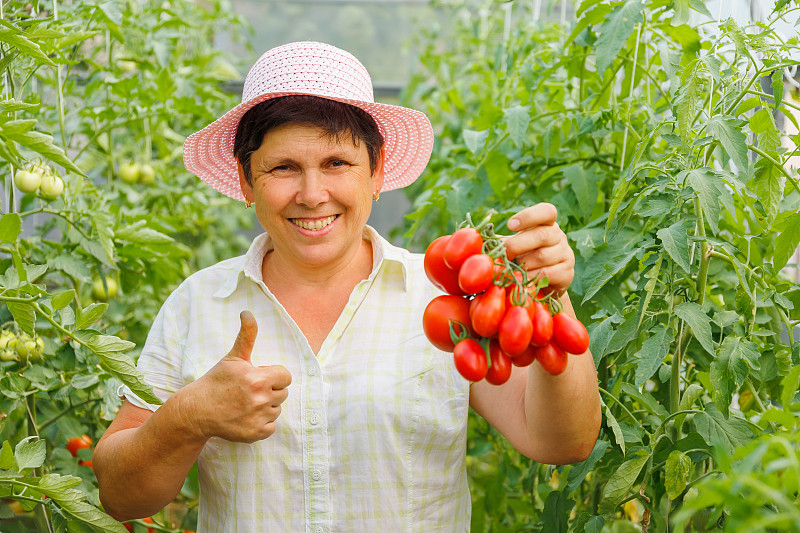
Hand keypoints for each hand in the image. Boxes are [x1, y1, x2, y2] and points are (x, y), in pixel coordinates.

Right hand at [188, 311, 291, 442]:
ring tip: (246, 403)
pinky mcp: (255, 434)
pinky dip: (262, 423)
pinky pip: (272, 427)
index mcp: (257, 379)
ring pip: (277, 409)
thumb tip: (247, 312)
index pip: (286, 376)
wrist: (197, 411)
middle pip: (283, 393)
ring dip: (266, 407)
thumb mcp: (233, 358)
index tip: (259, 377)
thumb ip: (247, 336)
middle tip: (249, 391)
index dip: (273, 375)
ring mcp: (258, 418)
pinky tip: (246, 417)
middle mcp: (260, 400)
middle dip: (270, 390)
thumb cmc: (217, 381)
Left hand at [503, 203, 574, 294]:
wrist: (540, 284)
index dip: (529, 216)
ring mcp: (566, 254)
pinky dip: (531, 277)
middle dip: (518, 244)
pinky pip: (547, 274)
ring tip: (512, 268)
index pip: (547, 212)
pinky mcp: (567, 274)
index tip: (510, 225)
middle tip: (504, 253)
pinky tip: (522, 280)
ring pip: (543, 256)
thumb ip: (498, 240)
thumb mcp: (512, 246)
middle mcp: (559, 236)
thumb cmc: (521, 259)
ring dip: (523, 263)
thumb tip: (470, 238)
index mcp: (547, 224)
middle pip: (542, 235)